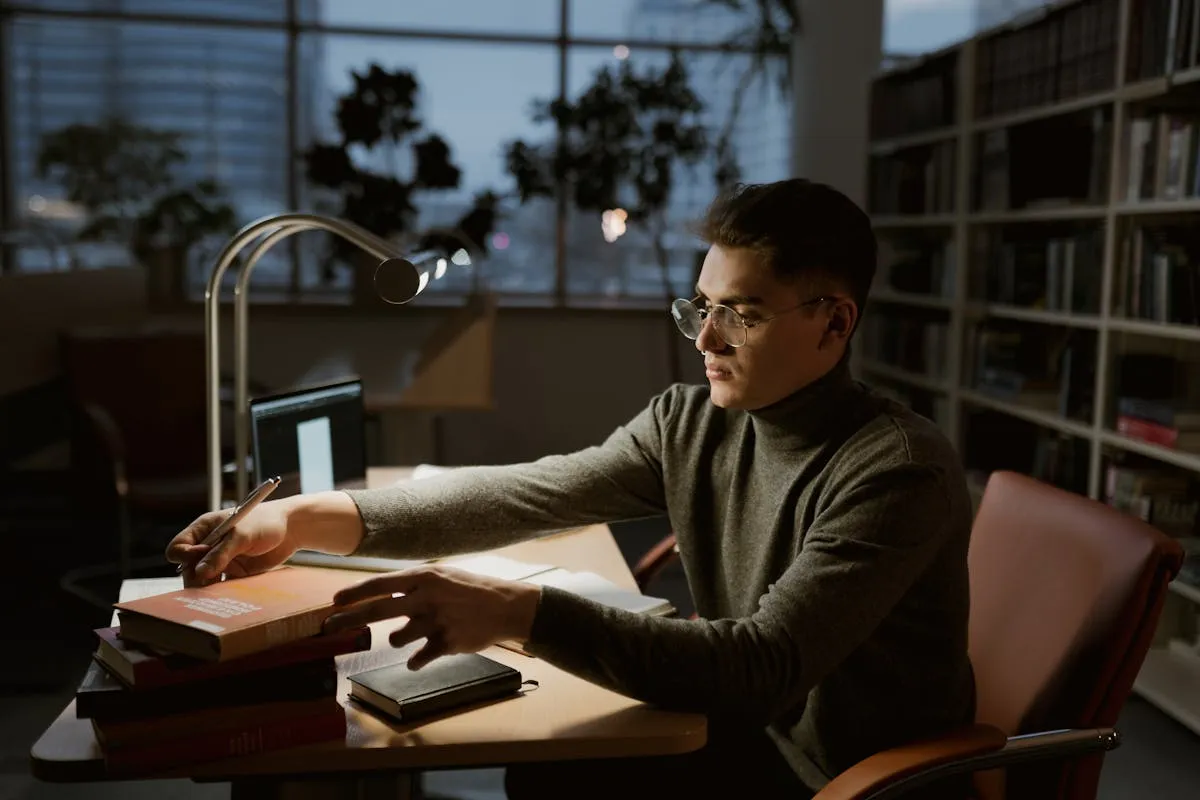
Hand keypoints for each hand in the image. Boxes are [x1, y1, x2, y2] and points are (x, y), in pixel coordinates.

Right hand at [165, 500, 296, 586]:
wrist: (293, 529)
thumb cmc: (266, 521)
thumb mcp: (241, 535)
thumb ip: (221, 554)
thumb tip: (199, 572)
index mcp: (204, 529)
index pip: (179, 547)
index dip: (185, 556)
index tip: (201, 558)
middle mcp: (209, 546)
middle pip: (188, 568)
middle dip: (194, 578)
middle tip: (207, 585)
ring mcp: (221, 561)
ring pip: (204, 580)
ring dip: (207, 589)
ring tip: (215, 597)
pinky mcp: (235, 573)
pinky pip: (222, 586)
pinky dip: (222, 592)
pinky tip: (228, 597)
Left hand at [323, 565, 542, 669]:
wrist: (505, 606)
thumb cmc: (470, 589)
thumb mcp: (442, 576)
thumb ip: (413, 585)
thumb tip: (379, 593)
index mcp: (424, 577)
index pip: (380, 584)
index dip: (355, 594)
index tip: (335, 602)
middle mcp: (426, 598)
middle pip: (377, 611)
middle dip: (349, 620)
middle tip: (330, 627)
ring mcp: (436, 621)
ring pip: (396, 638)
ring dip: (399, 639)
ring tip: (418, 631)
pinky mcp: (446, 643)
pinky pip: (417, 658)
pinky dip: (415, 659)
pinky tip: (421, 655)